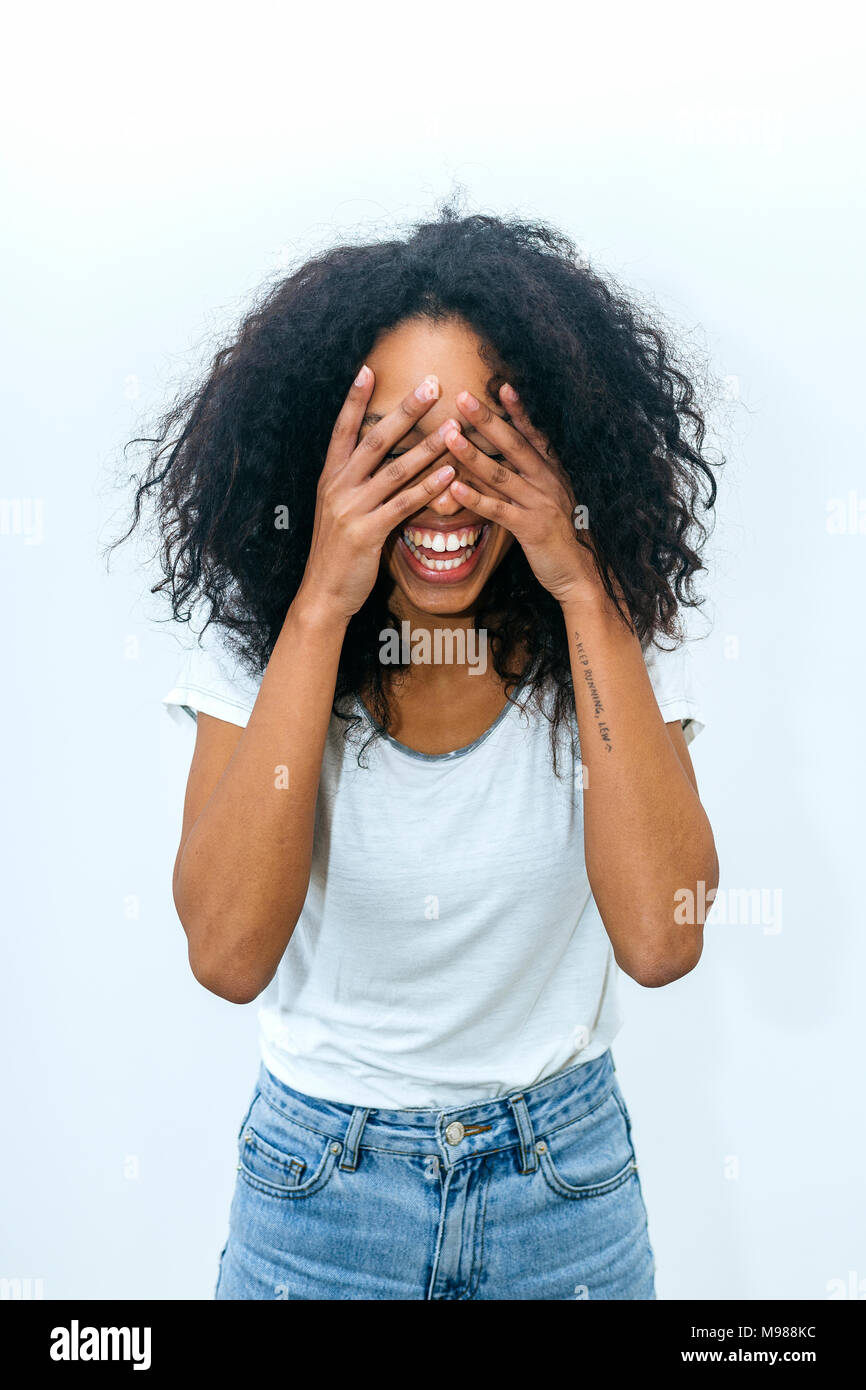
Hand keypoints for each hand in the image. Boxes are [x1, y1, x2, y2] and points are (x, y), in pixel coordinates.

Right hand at [295, 367, 456, 623]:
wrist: (323, 595)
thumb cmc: (338, 554)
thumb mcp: (340, 512)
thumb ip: (358, 485)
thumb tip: (386, 462)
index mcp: (330, 478)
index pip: (342, 429)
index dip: (354, 399)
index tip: (368, 368)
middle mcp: (337, 487)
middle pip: (375, 439)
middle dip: (405, 409)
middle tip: (432, 383)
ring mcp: (351, 509)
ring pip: (395, 469)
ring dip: (427, 445)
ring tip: (454, 426)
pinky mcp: (367, 533)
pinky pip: (404, 504)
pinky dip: (428, 487)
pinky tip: (450, 473)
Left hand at [443, 384, 606, 607]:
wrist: (582, 573)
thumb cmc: (562, 537)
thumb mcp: (550, 501)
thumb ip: (530, 480)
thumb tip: (501, 463)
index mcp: (552, 472)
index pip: (534, 434)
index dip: (518, 410)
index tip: (501, 385)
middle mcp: (548, 482)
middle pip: (514, 444)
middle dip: (487, 420)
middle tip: (463, 398)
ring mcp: (540, 504)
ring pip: (501, 473)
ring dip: (472, 453)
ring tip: (449, 436)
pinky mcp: (530, 528)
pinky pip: (498, 509)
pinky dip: (475, 497)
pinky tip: (453, 487)